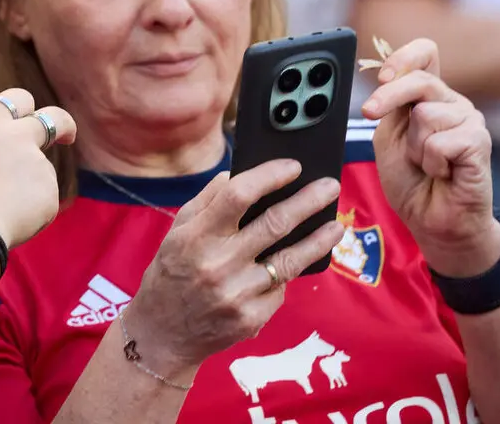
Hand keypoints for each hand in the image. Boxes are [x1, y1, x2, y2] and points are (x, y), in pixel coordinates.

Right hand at [0, 88, 75, 247]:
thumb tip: (4, 152)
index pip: (18, 98)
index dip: (27, 109)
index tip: (34, 119)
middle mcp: (18, 136)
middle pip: (54, 118)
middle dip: (65, 126)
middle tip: (67, 137)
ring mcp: (38, 163)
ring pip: (41, 174)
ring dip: (29, 189)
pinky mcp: (50, 191)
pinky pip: (43, 202)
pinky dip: (31, 213)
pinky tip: (9, 221)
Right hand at [122, 160, 343, 377]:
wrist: (163, 332)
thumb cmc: (172, 272)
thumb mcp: (177, 231)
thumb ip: (207, 200)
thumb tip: (239, 175)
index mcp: (196, 236)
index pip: (239, 196)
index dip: (270, 176)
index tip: (294, 167)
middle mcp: (217, 264)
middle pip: (274, 224)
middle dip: (308, 201)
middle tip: (330, 187)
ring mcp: (236, 294)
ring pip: (289, 260)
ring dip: (318, 240)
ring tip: (336, 226)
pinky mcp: (250, 319)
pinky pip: (280, 289)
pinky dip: (285, 275)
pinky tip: (291, 266)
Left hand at [360, 39, 499, 276]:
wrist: (433, 222)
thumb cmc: (411, 182)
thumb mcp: (388, 137)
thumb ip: (390, 106)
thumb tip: (388, 76)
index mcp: (430, 97)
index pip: (426, 54)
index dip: (403, 57)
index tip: (382, 75)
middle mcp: (453, 103)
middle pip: (420, 80)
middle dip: (388, 98)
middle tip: (371, 115)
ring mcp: (470, 120)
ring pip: (426, 115)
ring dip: (414, 148)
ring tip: (427, 166)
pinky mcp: (479, 142)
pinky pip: (440, 142)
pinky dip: (432, 163)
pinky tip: (444, 175)